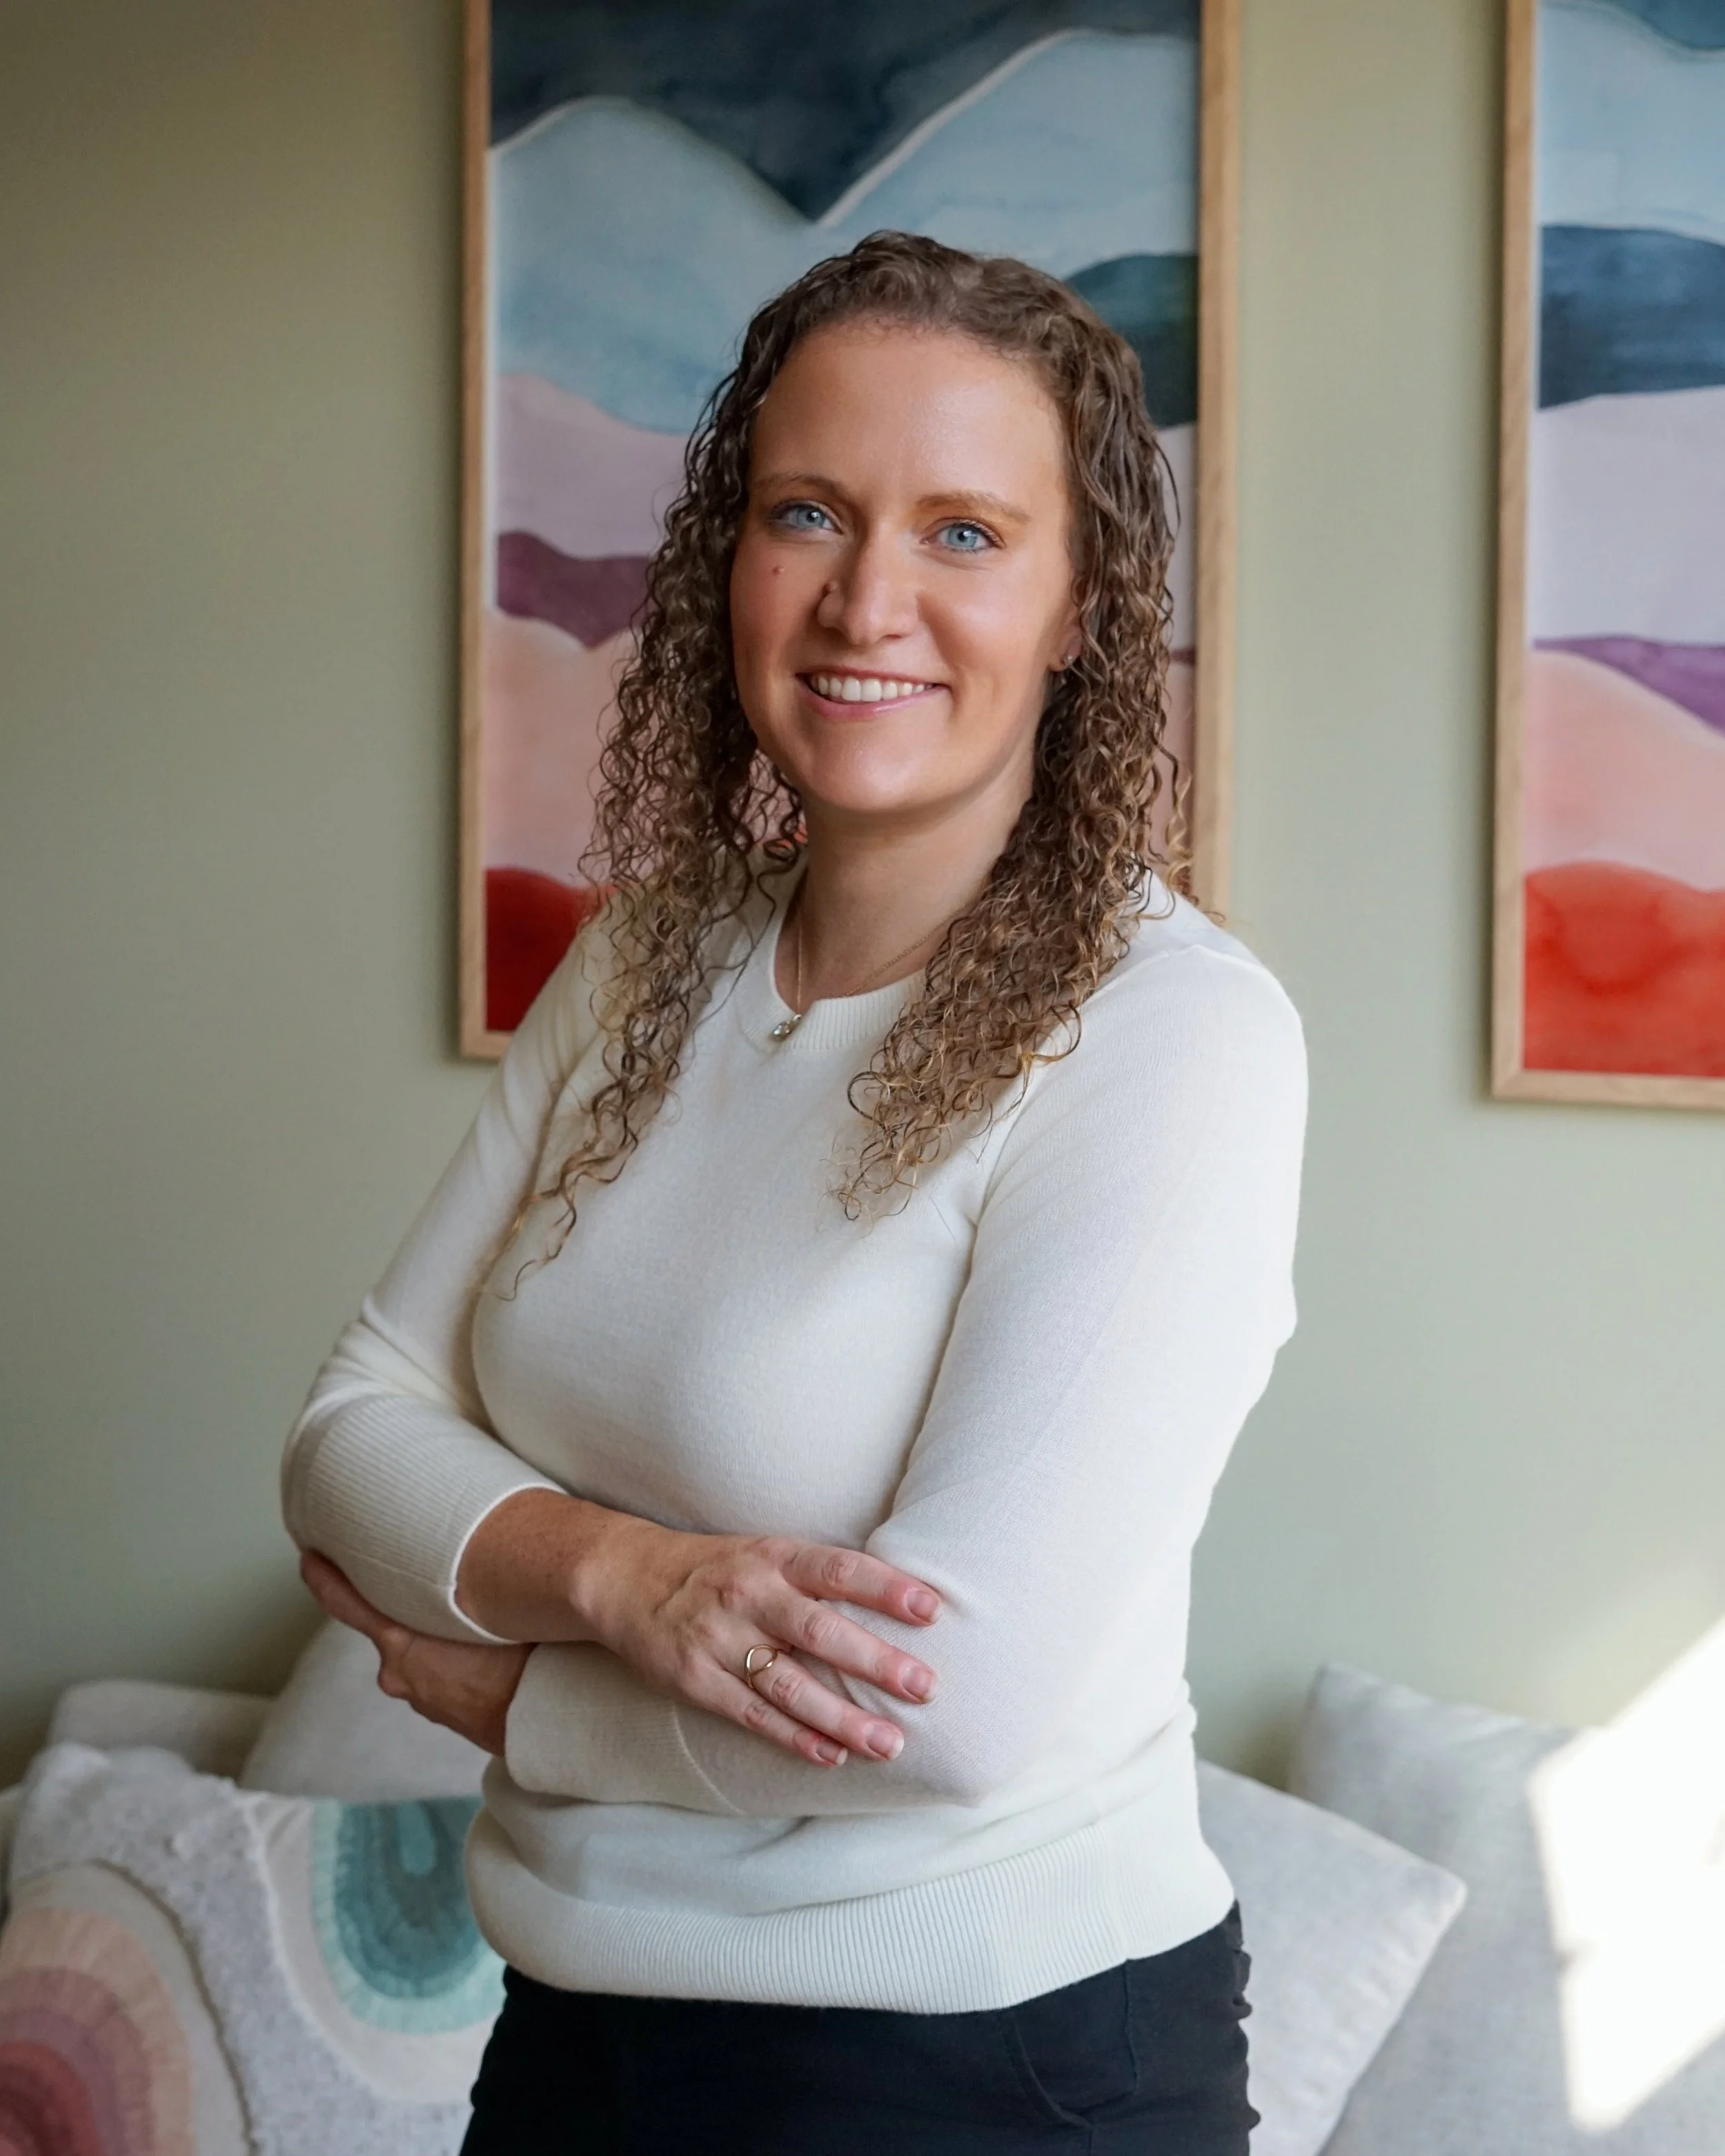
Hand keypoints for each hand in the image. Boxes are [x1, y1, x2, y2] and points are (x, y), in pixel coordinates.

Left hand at [300, 1550, 528, 1756]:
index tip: (308, 1557)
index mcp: (403, 1646)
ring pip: (420, 1650)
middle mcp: (401, 1674)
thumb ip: (470, 1586)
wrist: (542, 1729)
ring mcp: (422, 1697)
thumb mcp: (494, 1609)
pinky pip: (439, 1671)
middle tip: (439, 1574)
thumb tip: (478, 1556)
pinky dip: (454, 1658)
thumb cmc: (523, 1662)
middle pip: (393, 1625)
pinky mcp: (444, 1712)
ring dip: (439, 1633)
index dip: (323, 1579)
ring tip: (478, 1614)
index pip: (348, 1606)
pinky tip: (489, 1649)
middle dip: (412, 1602)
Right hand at [575, 1513, 942, 1770]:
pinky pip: (753, 1715)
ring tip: (889, 1744)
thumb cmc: (719, 1567)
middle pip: (820, 1632)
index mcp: (774, 1558)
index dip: (886, 1588)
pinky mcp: (697, 1681)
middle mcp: (750, 1597)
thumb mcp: (768, 1553)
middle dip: (876, 1662)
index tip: (931, 1610)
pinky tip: (831, 1755)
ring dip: (842, 1718)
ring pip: (790, 1686)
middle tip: (925, 1687)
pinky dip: (794, 1737)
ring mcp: (721, 1641)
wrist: (628, 1579)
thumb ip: (820, 1577)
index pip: (839, 1570)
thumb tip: (899, 1601)